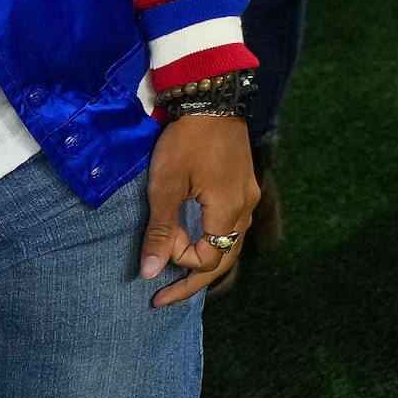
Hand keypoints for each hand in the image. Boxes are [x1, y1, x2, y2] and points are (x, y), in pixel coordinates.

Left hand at [139, 112, 257, 307]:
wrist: (213, 99)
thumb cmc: (185, 141)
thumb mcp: (165, 185)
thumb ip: (160, 231)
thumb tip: (149, 273)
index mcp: (227, 212)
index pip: (207, 259)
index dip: (180, 262)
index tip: (156, 250)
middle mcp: (245, 209)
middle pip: (224, 259)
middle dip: (193, 281)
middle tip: (162, 298)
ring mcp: (248, 197)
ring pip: (231, 244)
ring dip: (205, 261)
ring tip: (177, 273)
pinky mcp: (244, 186)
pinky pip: (232, 227)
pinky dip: (214, 242)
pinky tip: (198, 241)